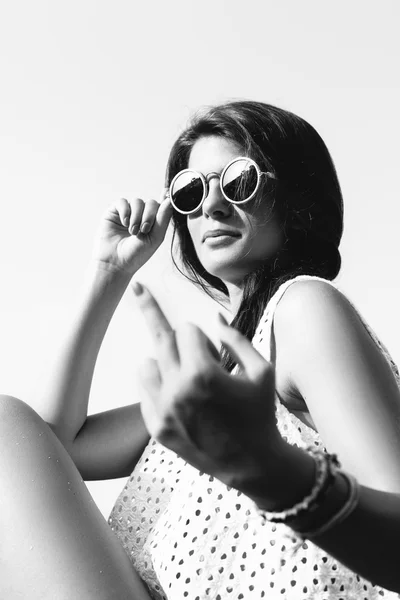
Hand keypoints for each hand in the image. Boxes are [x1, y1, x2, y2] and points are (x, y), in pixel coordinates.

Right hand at [93, 192, 172, 275]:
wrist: (115, 263)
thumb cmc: (136, 254)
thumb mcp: (155, 238)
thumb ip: (163, 219)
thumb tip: (170, 200)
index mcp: (154, 223)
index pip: (162, 206)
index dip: (165, 201)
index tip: (168, 196)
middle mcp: (141, 216)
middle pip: (151, 203)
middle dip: (149, 216)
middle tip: (144, 230)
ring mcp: (128, 213)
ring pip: (137, 201)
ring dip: (136, 216)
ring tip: (132, 232)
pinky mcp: (114, 212)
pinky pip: (122, 202)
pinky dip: (125, 212)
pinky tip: (124, 223)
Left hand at [133, 283, 288, 503]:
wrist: (252, 464)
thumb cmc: (260, 413)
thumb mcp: (261, 370)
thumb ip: (235, 338)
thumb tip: (212, 316)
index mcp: (204, 373)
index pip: (188, 330)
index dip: (203, 337)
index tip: (213, 351)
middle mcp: (178, 390)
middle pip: (161, 338)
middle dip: (161, 318)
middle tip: (139, 286)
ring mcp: (164, 410)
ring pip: (148, 363)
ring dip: (164, 360)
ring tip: (184, 374)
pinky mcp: (157, 427)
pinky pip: (144, 389)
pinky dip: (157, 383)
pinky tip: (176, 392)